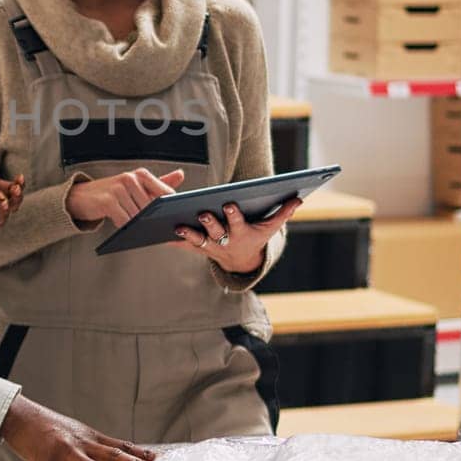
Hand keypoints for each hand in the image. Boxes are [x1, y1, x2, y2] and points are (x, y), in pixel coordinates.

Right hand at [0, 394, 156, 460]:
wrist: (21, 418)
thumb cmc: (47, 425)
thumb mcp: (74, 430)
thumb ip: (91, 443)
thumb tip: (109, 454)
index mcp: (89, 436)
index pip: (119, 445)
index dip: (138, 452)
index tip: (157, 458)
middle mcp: (81, 444)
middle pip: (111, 454)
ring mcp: (65, 454)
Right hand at [65, 168, 185, 227]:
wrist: (80, 197)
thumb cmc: (111, 193)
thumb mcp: (135, 185)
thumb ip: (158, 182)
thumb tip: (181, 174)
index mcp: (141, 174)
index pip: (164, 193)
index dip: (169, 207)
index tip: (173, 217)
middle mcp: (130, 178)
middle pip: (152, 208)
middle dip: (153, 219)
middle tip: (154, 228)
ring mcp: (118, 188)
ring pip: (138, 216)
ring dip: (138, 225)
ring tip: (137, 228)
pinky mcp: (107, 201)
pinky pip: (124, 220)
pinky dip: (125, 227)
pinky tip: (124, 228)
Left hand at [173, 197, 300, 274]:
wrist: (241, 262)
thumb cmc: (255, 236)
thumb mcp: (269, 228)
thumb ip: (283, 213)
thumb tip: (299, 198)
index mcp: (242, 233)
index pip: (237, 222)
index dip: (233, 214)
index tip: (229, 204)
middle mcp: (225, 240)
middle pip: (216, 231)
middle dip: (209, 223)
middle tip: (202, 213)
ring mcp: (211, 246)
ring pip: (198, 240)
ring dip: (188, 234)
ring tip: (177, 226)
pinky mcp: (198, 248)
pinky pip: (185, 245)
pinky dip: (175, 242)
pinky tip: (160, 235)